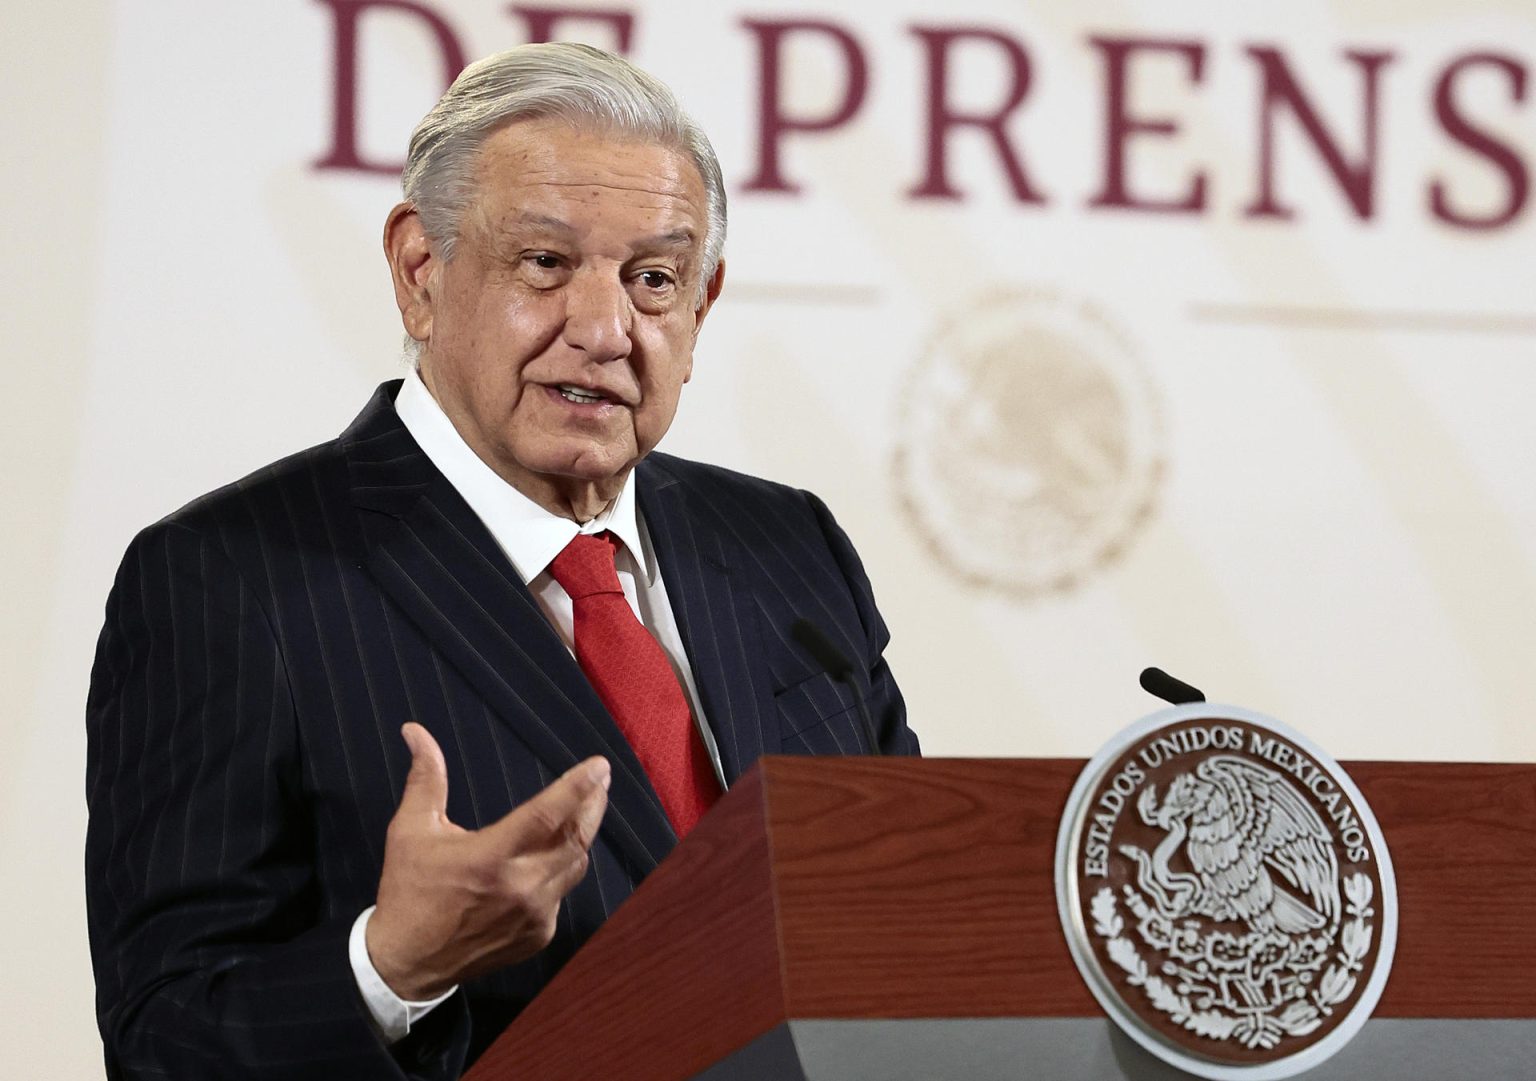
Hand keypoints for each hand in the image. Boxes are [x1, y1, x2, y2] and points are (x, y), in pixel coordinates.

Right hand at [365, 723, 609, 1000]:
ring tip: (583, 812)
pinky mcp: (539, 935)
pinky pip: (562, 894)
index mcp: (490, 857)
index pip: (546, 814)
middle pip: (575, 838)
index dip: (576, 787)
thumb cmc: (408, 890)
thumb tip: (415, 731)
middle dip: (593, 805)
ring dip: (580, 837)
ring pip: (574, 866)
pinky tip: (550, 859)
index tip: (599, 766)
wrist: (407, 963)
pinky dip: (560, 872)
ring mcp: (534, 915)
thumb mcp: (411, 830)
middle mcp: (520, 887)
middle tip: (601, 781)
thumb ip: (426, 778)